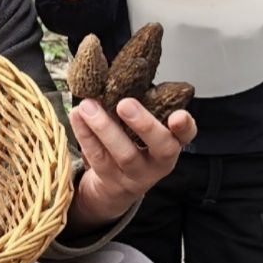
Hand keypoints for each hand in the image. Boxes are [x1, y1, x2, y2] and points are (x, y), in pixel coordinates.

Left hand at [66, 98, 196, 228]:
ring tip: (88, 106)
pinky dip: (85, 134)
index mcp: (171, 143)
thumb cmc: (132, 146)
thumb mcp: (142, 129)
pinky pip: (97, 157)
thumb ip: (140, 107)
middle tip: (125, 104)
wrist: (115, 187)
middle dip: (144, 125)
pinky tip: (77, 116)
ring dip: (104, 127)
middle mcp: (158, 162)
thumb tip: (120, 74)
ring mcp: (135, 175)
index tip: (179, 115)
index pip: (186, 135)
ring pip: (124, 154)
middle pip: (160, 147)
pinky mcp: (110, 180)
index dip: (185, 126)